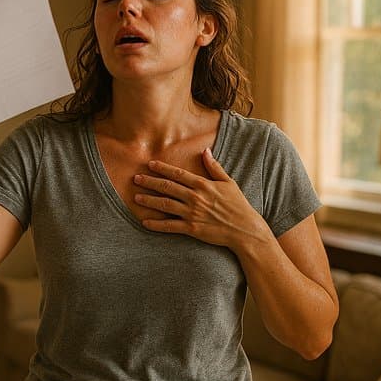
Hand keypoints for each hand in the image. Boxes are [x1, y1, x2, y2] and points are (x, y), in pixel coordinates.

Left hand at [133, 147, 269, 249]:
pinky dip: (156, 224)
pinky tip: (145, 222)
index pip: (178, 174)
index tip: (150, 164)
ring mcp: (192, 214)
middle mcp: (195, 198)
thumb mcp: (228, 182)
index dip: (163, 168)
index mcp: (203, 185)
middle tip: (136, 178)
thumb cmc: (238, 205)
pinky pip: (170, 226)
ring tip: (136, 197)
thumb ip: (214, 167)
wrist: (244, 229)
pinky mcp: (192, 229)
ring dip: (149, 200)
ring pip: (165, 205)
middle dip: (150, 182)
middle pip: (167, 187)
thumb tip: (205, 151)